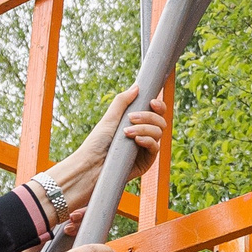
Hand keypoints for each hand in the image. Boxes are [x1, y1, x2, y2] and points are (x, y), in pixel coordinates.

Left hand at [43, 89, 171, 203]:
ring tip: (127, 132)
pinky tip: (136, 140)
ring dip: (144, 128)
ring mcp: (146, 149)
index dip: (158, 106)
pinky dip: (147, 140)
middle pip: (160, 121)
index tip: (151, 102)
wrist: (91, 164)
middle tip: (131, 118)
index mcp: (137, 124)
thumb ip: (122, 101)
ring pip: (159, 132)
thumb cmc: (97, 142)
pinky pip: (155, 147)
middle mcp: (144, 135)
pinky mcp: (147, 162)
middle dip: (148, 117)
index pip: (155, 112)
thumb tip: (137, 87)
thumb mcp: (110, 118)